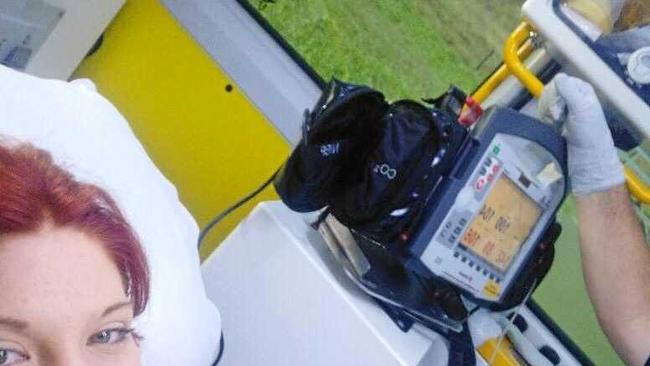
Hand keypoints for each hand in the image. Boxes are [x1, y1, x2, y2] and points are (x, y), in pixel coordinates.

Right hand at [540, 73, 624, 194]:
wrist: (585, 157)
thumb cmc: (588, 133)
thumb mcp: (581, 109)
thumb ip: (570, 92)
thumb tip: (558, 76)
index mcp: (581, 90)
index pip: (560, 82)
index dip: (556, 94)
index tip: (558, 109)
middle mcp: (572, 97)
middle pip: (550, 91)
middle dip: (550, 105)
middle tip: (558, 117)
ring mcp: (564, 109)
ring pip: (544, 102)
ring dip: (547, 113)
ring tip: (556, 124)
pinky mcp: (556, 120)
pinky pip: (542, 113)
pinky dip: (545, 120)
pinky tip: (552, 127)